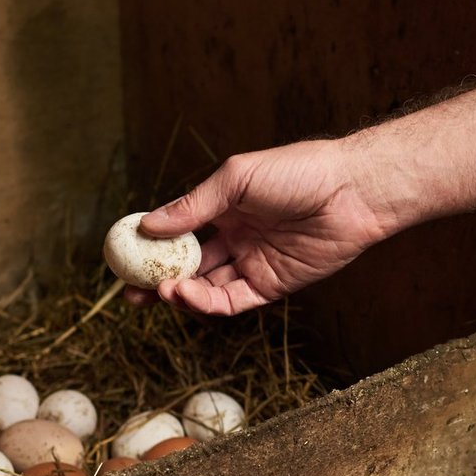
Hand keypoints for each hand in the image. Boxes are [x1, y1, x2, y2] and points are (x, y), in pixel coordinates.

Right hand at [128, 139, 404, 314]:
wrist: (351, 192)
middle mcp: (236, 237)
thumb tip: (148, 225)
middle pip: (188, 266)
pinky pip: (233, 301)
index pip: (179, 231)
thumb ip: (194, 206)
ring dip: (181, 294)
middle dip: (158, 280)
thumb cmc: (298, 172)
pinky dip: (208, 303)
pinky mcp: (272, 286)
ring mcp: (253, 262)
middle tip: (129, 292)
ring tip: (161, 292)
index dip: (152, 245)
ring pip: (207, 287)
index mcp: (224, 207)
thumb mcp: (237, 180)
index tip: (124, 255)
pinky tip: (188, 295)